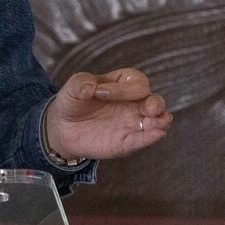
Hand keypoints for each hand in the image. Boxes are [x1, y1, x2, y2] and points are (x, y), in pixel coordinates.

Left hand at [43, 67, 171, 161]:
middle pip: (153, 100)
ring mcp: (132, 123)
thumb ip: (80, 83)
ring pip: (155, 121)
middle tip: (151, 108)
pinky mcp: (126, 142)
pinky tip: (157, 134)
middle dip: (155, 103)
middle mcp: (133, 103)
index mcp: (123, 84)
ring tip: (161, 122)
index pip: (133, 82)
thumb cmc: (72, 102)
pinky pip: (141, 140)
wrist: (64, 128)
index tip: (98, 93)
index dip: (121, 88)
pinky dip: (150, 137)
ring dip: (159, 121)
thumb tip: (89, 87)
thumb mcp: (72, 88)